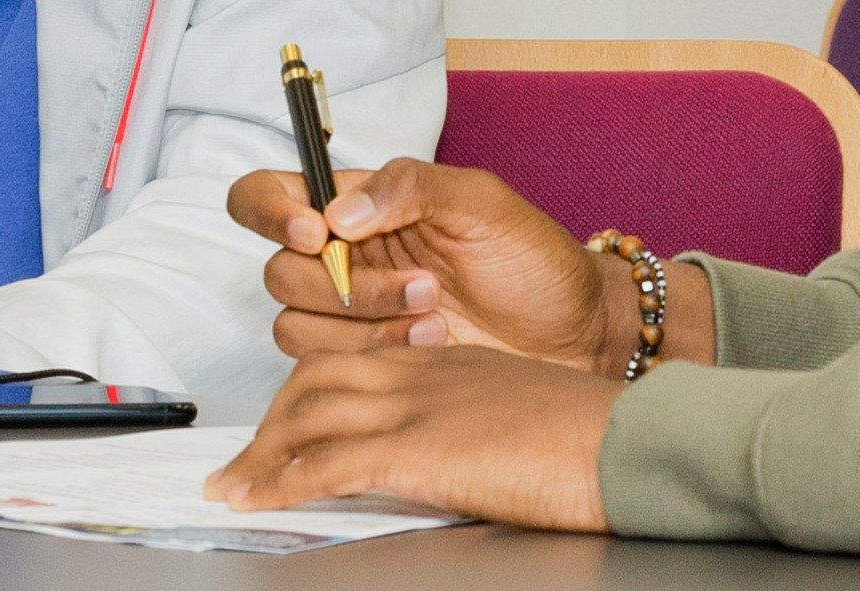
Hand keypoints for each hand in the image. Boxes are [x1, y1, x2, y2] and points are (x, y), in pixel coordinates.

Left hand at [205, 346, 616, 528]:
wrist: (626, 440)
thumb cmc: (590, 436)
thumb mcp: (517, 410)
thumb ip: (471, 417)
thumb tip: (450, 454)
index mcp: (446, 361)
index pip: (354, 359)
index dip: (306, 390)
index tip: (283, 426)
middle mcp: (423, 372)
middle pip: (316, 376)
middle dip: (269, 421)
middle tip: (240, 463)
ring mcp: (418, 405)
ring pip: (308, 410)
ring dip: (259, 452)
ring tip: (233, 486)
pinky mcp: (420, 447)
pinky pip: (327, 461)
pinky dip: (280, 481)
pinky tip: (257, 500)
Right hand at [230, 158, 632, 369]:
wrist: (571, 334)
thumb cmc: (533, 260)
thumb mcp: (481, 202)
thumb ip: (410, 186)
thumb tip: (340, 210)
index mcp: (364, 204)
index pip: (270, 193)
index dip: (271, 210)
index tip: (318, 231)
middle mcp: (346, 256)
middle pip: (279, 269)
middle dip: (345, 283)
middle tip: (423, 283)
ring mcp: (354, 313)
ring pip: (294, 322)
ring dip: (364, 321)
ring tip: (435, 313)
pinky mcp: (367, 362)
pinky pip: (324, 364)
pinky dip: (374, 352)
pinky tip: (432, 342)